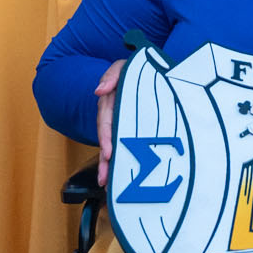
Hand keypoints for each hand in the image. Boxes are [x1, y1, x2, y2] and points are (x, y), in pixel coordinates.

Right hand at [94, 59, 124, 185]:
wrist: (153, 71)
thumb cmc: (136, 69)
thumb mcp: (123, 67)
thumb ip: (112, 76)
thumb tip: (99, 90)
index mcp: (110, 102)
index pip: (106, 122)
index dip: (106, 138)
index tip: (108, 152)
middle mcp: (114, 115)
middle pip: (107, 140)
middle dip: (105, 161)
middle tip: (105, 179)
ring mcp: (123, 123)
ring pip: (115, 146)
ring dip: (111, 165)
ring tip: (109, 185)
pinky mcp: (132, 129)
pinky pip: (126, 145)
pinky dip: (123, 159)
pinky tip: (122, 175)